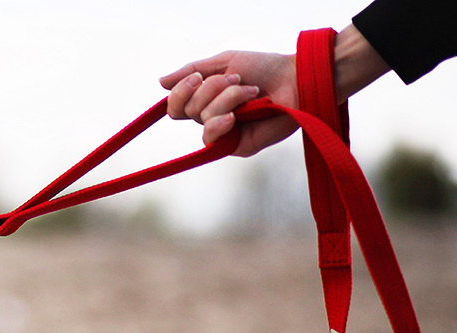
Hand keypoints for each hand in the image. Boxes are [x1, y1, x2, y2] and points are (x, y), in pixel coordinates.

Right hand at [159, 51, 298, 156]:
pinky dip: (219, 124)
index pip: (176, 106)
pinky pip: (211, 139)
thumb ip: (192, 71)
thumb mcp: (224, 63)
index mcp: (207, 99)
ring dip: (227, 99)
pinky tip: (234, 117)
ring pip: (202, 118)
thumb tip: (160, 82)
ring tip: (251, 92)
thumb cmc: (264, 69)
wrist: (296, 80)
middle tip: (237, 80)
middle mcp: (212, 117)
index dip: (179, 93)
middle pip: (186, 110)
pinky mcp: (235, 145)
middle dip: (209, 90)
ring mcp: (224, 132)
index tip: (196, 77)